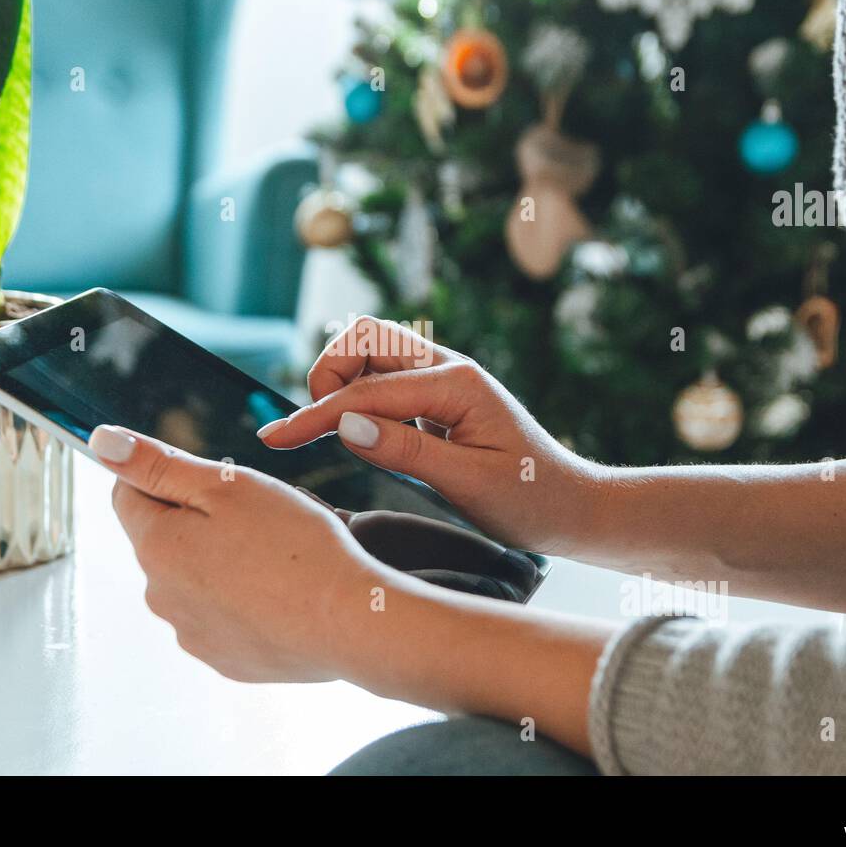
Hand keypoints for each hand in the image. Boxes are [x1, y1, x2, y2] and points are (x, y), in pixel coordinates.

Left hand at [92, 424, 393, 681]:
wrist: (349, 622)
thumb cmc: (295, 545)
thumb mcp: (226, 485)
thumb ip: (157, 464)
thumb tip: (102, 442)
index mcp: (156, 546)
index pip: (127, 494)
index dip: (167, 474)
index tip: (214, 478)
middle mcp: (161, 596)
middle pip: (163, 538)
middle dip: (197, 520)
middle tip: (257, 516)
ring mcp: (192, 634)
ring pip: (193, 579)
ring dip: (219, 562)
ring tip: (275, 556)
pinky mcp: (226, 660)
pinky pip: (222, 617)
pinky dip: (243, 601)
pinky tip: (281, 593)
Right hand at [258, 316, 603, 555]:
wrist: (573, 507)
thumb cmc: (530, 499)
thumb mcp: (468, 484)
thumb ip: (405, 452)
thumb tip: (345, 426)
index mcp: (456, 384)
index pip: (365, 392)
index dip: (314, 416)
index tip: (273, 440)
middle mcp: (447, 368)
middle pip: (363, 339)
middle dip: (328, 377)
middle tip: (319, 433)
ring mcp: (442, 379)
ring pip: (370, 353)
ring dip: (342, 385)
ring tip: (339, 436)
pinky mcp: (437, 397)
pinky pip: (384, 380)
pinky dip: (360, 399)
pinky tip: (362, 437)